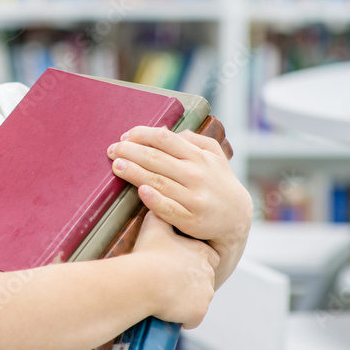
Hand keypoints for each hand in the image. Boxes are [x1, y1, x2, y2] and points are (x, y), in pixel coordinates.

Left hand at [107, 126, 252, 284]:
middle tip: (112, 150)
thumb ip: (193, 140)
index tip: (124, 137)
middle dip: (131, 152)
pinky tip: (141, 191)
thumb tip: (166, 130)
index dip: (141, 135)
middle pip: (157, 159)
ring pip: (159, 182)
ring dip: (135, 172)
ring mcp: (194, 198)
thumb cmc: (218, 183)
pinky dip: (155, 200)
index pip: (165, 139)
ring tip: (116, 165)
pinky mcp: (191, 219)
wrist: (237, 218)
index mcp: (199, 157)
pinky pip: (170, 209)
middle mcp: (196, 175)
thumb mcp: (215, 156)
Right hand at [129, 211, 218, 328]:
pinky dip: (184, 317)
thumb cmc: (149, 252)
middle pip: (204, 279)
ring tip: (167, 297)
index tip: (178, 263)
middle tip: (170, 281)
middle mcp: (209, 273)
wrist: (146, 280)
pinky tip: (170, 312)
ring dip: (187, 299)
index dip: (193, 260)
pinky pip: (194, 317)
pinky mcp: (199, 312)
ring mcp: (205, 294)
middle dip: (191, 281)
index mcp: (202, 252)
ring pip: (199, 298)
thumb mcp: (154, 225)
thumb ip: (160, 212)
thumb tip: (156, 197)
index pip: (208, 257)